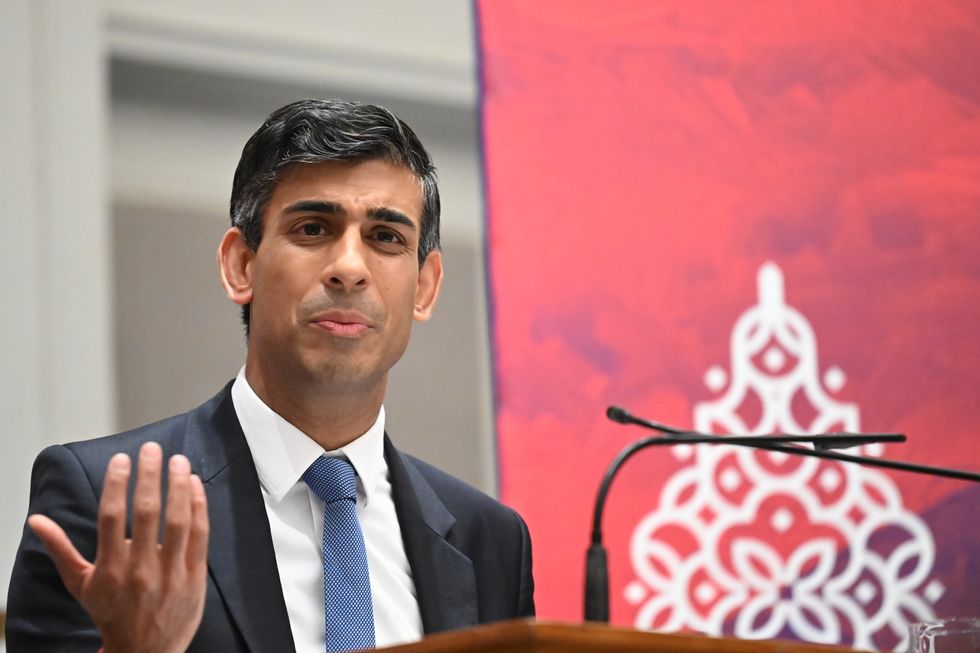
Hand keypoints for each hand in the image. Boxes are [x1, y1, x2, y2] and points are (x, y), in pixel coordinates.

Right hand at [28, 442, 209, 652]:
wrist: (146, 652)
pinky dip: (199, 507)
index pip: (112, 517)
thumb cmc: (111, 613)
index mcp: (110, 569)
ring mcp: (171, 573)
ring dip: (180, 486)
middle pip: (148, 513)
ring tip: (178, 460)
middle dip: (150, 476)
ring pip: (179, 521)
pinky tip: (195, 484)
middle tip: (151, 448)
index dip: (117, 484)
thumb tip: (36, 520)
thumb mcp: (81, 584)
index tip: (121, 459)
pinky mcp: (195, 576)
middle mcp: (141, 570)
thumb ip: (61, 549)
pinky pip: (200, 535)